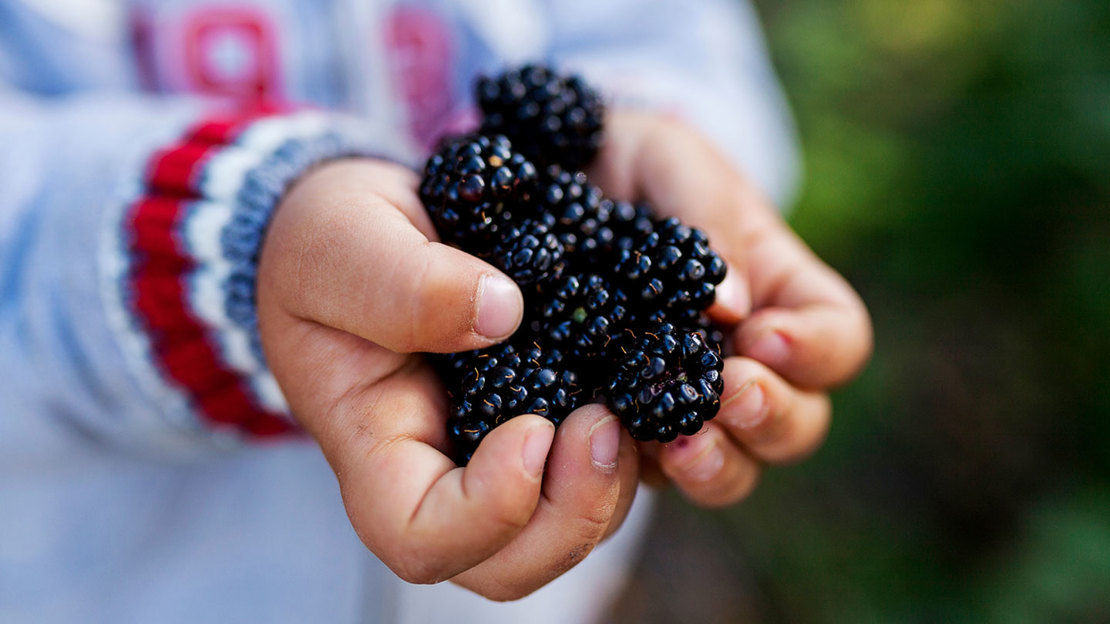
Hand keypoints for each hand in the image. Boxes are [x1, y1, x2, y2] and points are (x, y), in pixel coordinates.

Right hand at [256, 160, 639, 599]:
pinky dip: (629, 448)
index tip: (531, 428)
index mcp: (375, 444)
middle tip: (603, 427)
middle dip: (570, 519)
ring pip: (564, 529)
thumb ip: (402, 279)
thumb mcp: (343, 237)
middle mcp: (440, 469)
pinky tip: (640, 384)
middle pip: (506, 564)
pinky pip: (596, 471)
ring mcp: (495, 452)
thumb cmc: (332, 236)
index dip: (487, 513)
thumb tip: (501, 313)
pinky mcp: (546, 419)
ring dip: (610, 487)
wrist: (372, 219)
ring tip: (623, 403)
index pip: (419, 539)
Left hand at [589, 110, 872, 506]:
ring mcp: (688, 403)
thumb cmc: (632, 162)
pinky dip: (643, 468)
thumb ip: (705, 216)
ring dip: (719, 463)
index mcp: (779, 292)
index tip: (762, 335)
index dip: (815, 349)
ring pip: (737, 466)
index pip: (838, 337)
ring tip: (680, 444)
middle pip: (800, 420)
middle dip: (773, 416)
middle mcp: (745, 360)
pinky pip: (651, 472)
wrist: (551, 185)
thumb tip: (730, 306)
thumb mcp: (668, 159)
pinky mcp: (628, 430)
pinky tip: (612, 445)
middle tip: (728, 392)